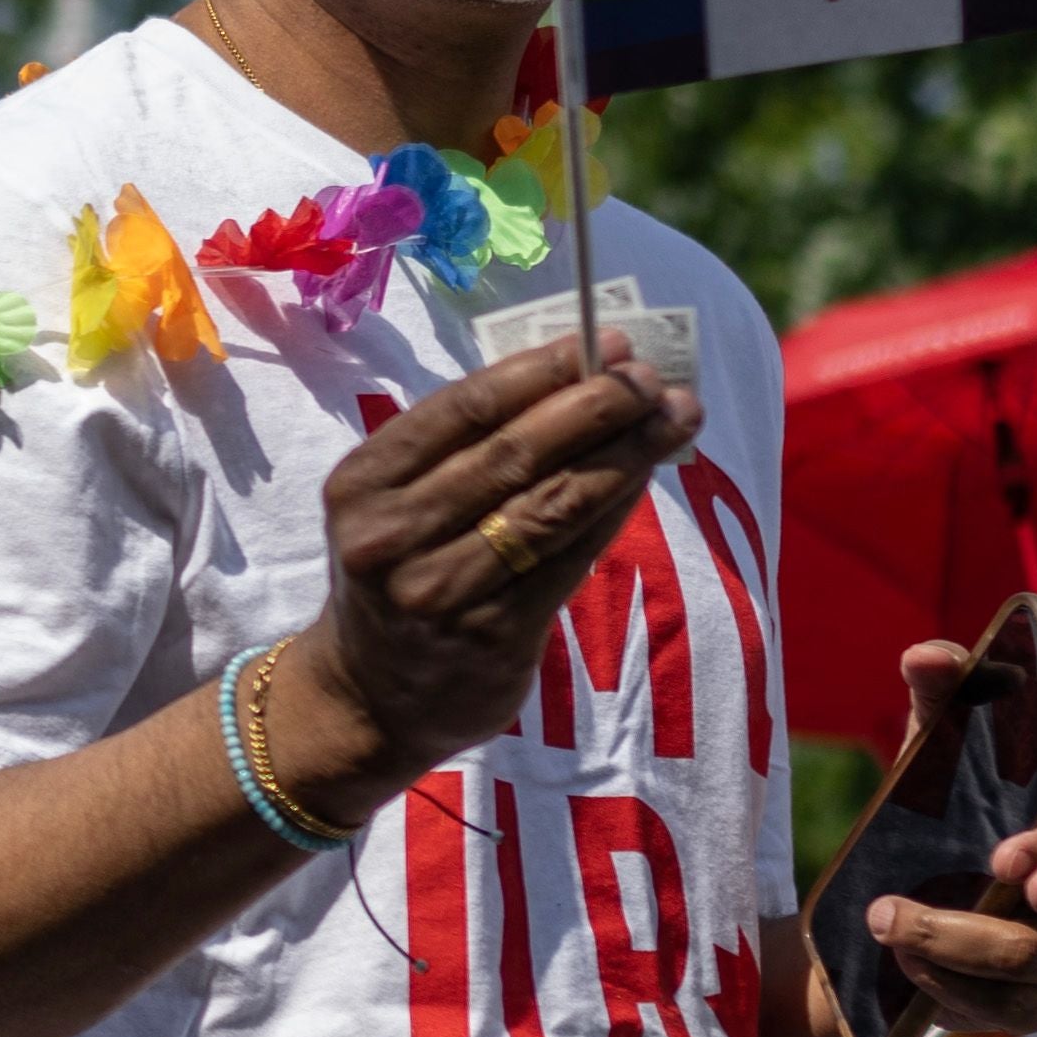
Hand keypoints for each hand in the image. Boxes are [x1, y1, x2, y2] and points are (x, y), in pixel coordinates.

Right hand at [292, 339, 707, 789]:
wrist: (368, 695)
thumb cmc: (397, 573)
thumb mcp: (394, 504)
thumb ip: (462, 449)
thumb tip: (574, 376)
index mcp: (362, 482)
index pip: (463, 409)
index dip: (540, 369)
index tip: (602, 341)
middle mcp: (392, 534)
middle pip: (512, 453)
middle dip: (594, 405)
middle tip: (650, 376)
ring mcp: (441, 587)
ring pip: (550, 504)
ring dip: (623, 453)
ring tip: (674, 415)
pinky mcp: (492, 633)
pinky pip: (569, 558)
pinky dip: (614, 511)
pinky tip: (645, 477)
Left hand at [854, 643, 1036, 1036]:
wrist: (908, 904)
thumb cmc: (944, 818)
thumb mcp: (936, 760)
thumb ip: (943, 704)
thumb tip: (928, 655)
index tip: (1002, 858)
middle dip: (1011, 906)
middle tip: (927, 914)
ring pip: (1032, 968)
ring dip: (951, 946)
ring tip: (885, 922)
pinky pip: (1007, 1014)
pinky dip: (953, 992)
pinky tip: (908, 970)